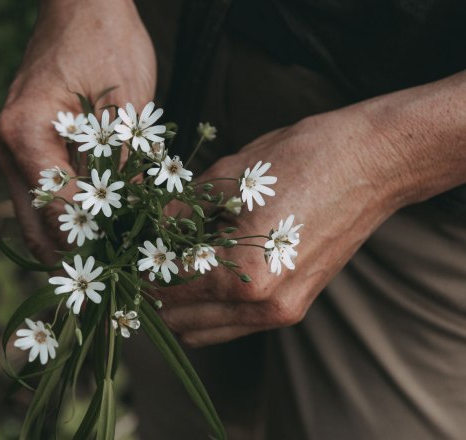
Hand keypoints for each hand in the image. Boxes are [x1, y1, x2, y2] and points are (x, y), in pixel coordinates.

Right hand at [0, 0, 154, 263]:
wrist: (82, 4)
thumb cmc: (108, 43)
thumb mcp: (128, 110)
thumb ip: (125, 171)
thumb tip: (134, 228)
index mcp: (26, 134)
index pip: (57, 213)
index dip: (94, 246)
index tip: (128, 268)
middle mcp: (8, 147)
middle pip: (35, 228)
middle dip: (74, 259)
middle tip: (114, 284)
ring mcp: (11, 148)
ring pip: (34, 217)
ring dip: (69, 242)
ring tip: (109, 263)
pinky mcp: (24, 147)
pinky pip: (41, 195)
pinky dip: (66, 217)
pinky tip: (99, 228)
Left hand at [158, 107, 406, 345]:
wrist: (372, 161)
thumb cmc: (302, 158)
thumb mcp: (226, 177)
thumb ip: (177, 213)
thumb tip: (143, 229)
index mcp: (244, 274)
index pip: (166, 291)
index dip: (135, 273)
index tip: (118, 255)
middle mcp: (263, 305)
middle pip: (179, 322)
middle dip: (149, 295)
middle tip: (135, 262)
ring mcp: (282, 312)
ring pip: (203, 332)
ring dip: (177, 308)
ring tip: (162, 269)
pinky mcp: (294, 306)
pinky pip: (232, 324)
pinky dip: (206, 309)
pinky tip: (198, 274)